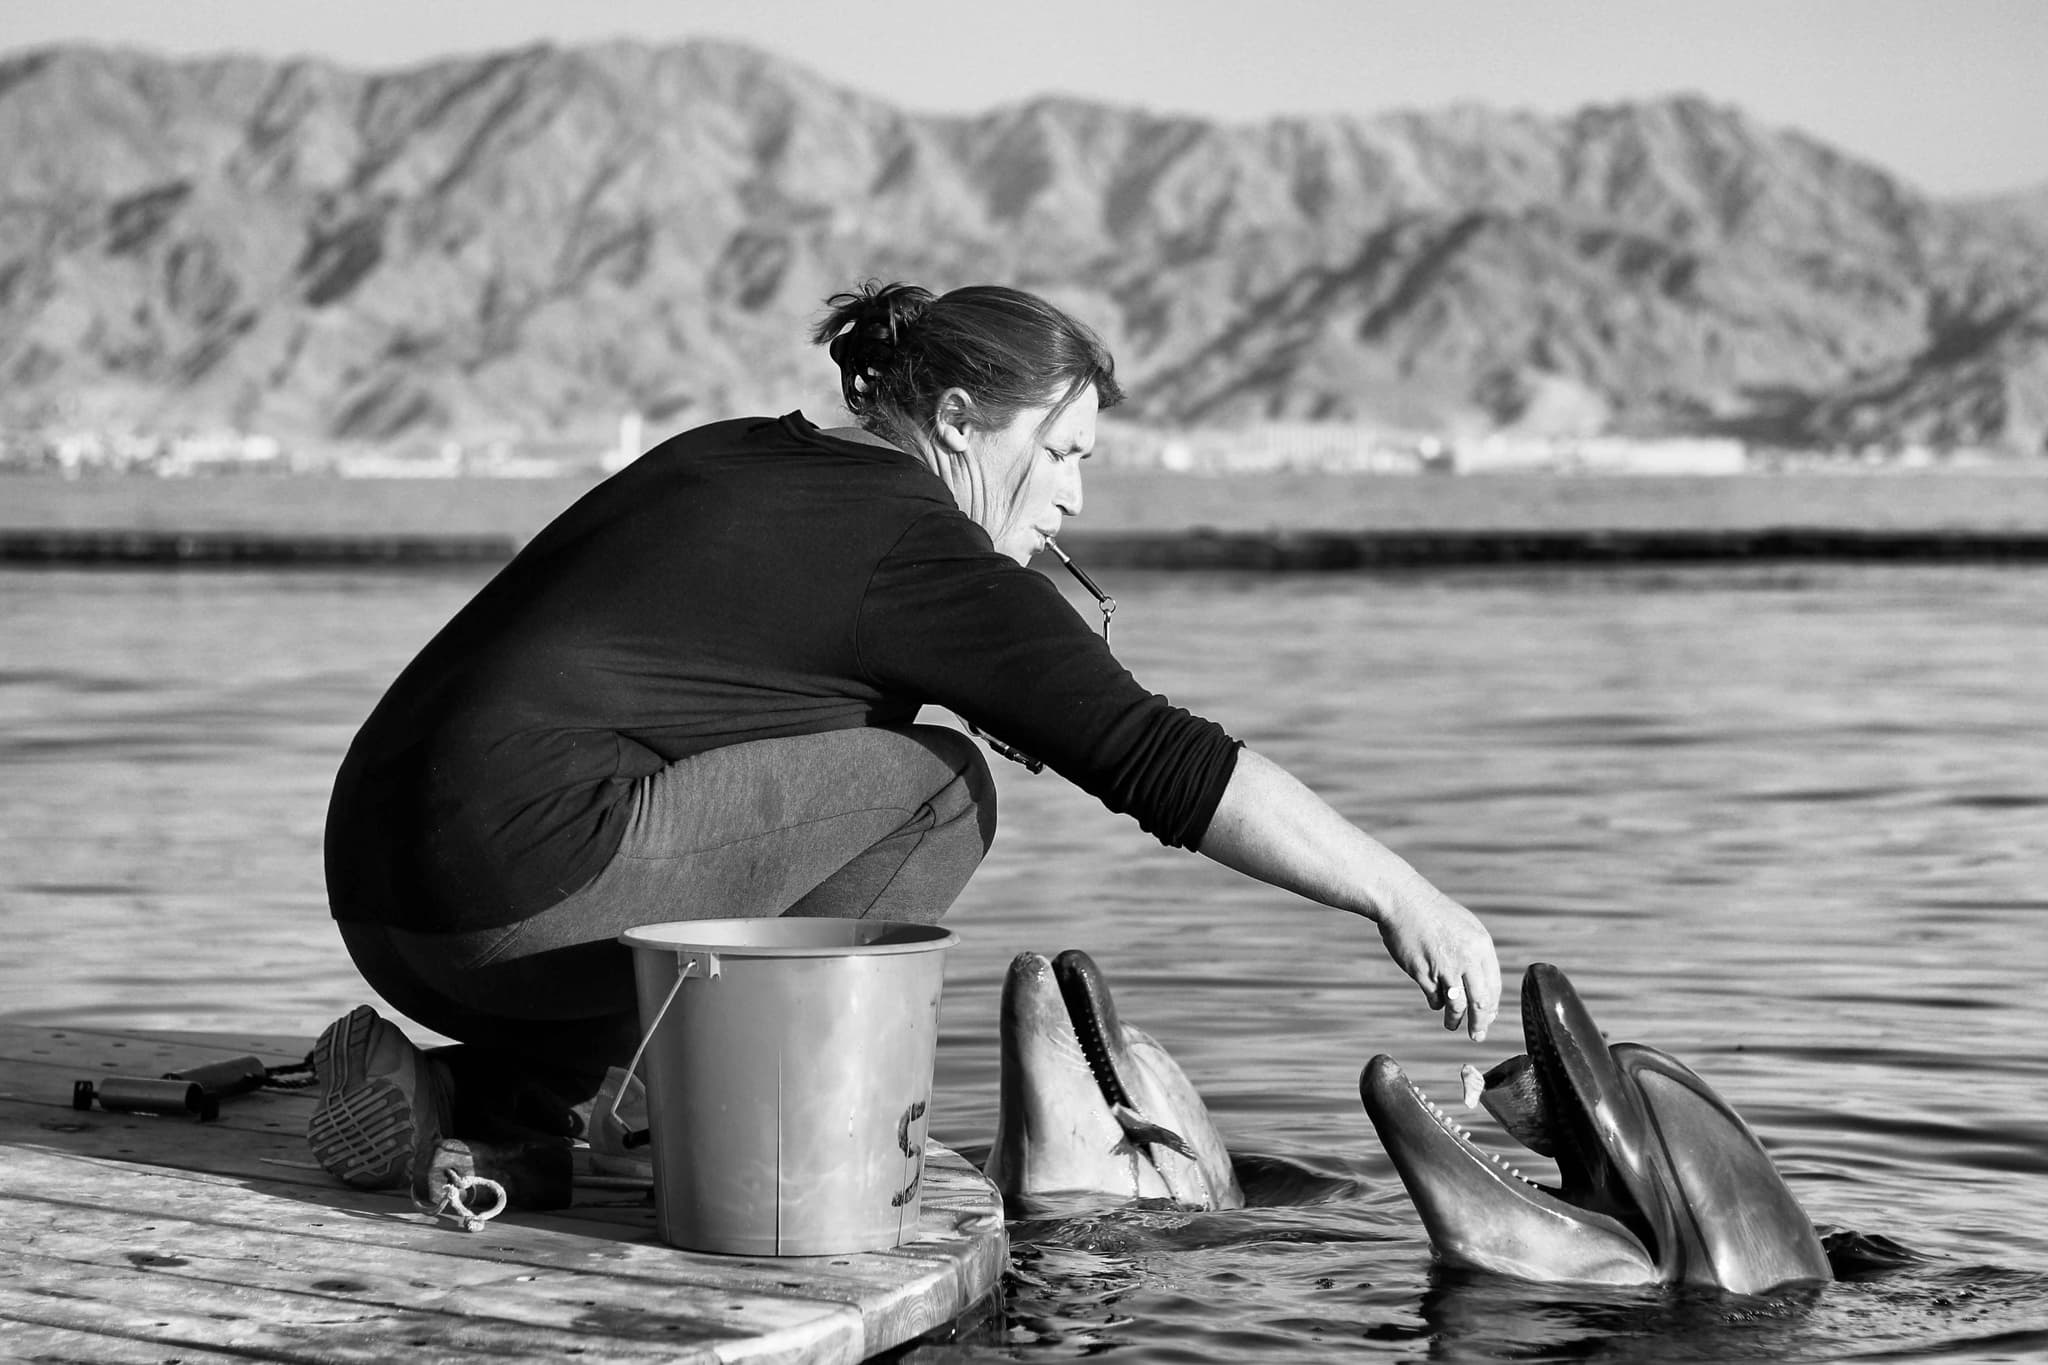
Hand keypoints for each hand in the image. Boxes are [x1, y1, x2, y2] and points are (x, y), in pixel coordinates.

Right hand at [1374, 882, 1499, 1040]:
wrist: (1402, 900)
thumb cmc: (1432, 913)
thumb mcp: (1464, 927)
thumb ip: (1475, 953)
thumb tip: (1481, 985)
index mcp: (1481, 945)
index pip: (1493, 986)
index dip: (1492, 1007)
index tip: (1489, 1018)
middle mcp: (1467, 958)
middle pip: (1480, 1002)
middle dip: (1480, 1023)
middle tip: (1477, 1034)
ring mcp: (1445, 966)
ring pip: (1458, 1005)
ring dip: (1456, 1020)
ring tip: (1452, 1026)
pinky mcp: (1423, 972)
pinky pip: (1435, 997)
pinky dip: (1436, 1004)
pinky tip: (1436, 1004)